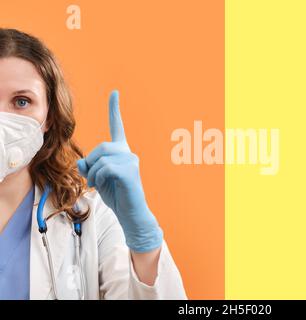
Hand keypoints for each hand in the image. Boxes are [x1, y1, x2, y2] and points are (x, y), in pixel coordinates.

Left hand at [77, 90, 162, 252]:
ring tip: (98, 185)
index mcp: (121, 151)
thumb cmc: (115, 195)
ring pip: (101, 157)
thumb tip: (82, 161)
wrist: (130, 213)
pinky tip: (103, 186)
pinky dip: (98, 178)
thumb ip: (89, 166)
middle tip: (93, 180)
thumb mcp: (97, 178)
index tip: (114, 92)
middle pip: (101, 147)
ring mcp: (131, 160)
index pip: (117, 126)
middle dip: (91, 164)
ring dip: (93, 173)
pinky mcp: (130, 170)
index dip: (114, 109)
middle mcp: (128, 152)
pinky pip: (105, 168)